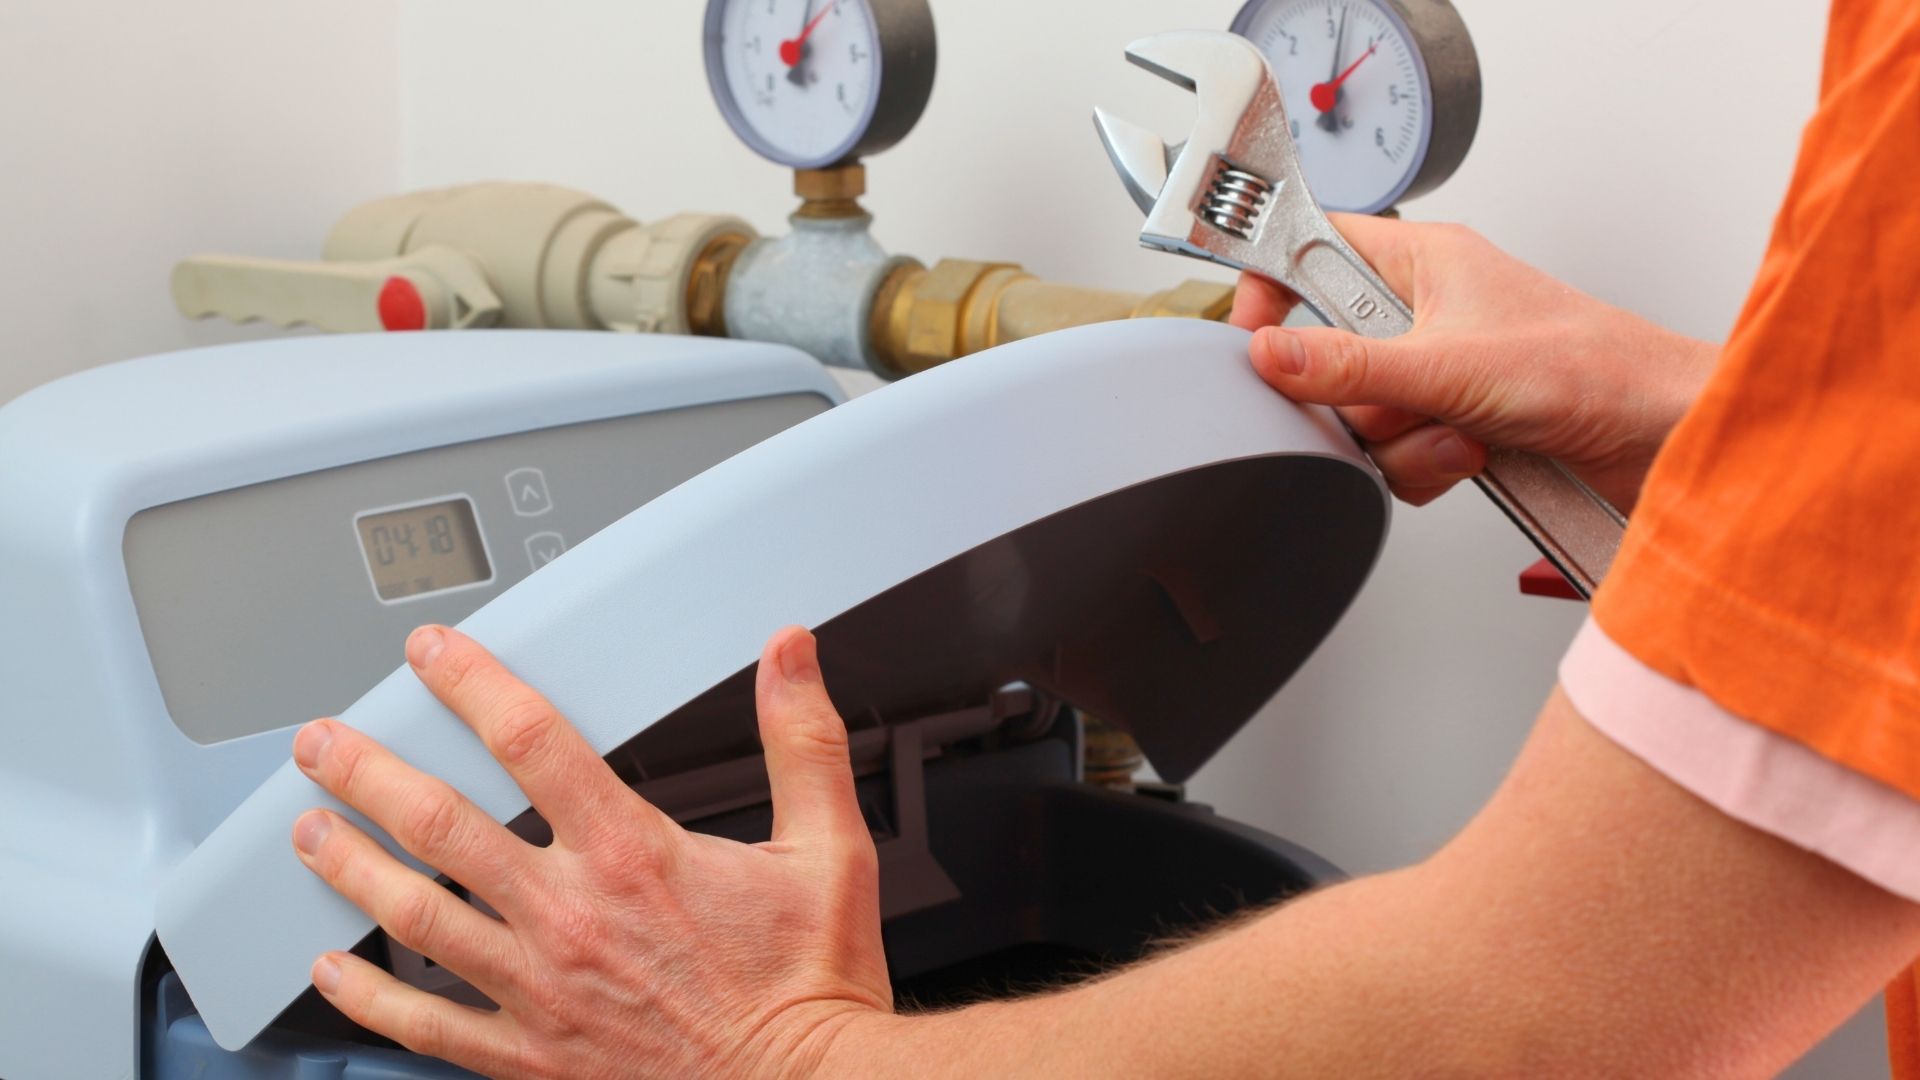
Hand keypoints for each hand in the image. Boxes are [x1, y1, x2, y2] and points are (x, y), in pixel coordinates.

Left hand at [288, 625, 887, 1078]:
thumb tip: (790, 656)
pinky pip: (427, 1025)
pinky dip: (369, 999)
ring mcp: (539, 989)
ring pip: (414, 916)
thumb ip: (802, 741)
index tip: (432, 655)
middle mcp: (570, 916)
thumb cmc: (810, 985)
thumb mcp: (828, 848)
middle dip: (368, 773)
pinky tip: (332, 972)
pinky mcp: (530, 1057)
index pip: (531, 743)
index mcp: (632, 856)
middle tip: (323, 744)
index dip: (472, 686)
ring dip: (350, 866)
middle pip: (440, 825)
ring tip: (307, 831)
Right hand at [1230, 215, 1717, 510]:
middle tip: (1396, 398)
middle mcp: (1427, 312)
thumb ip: (1349, 366)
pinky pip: (1394, 456)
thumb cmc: (1595, 368)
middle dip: (1360, 399)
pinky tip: (1472, 457)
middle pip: (1326, 356)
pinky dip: (1427, 468)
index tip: (1256, 335)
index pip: (1311, 250)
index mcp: (1424, 261)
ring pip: (1360, 417)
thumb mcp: (1450, 365)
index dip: (1273, 290)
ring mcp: (1440, 373)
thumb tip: (1270, 355)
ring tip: (1461, 433)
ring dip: (1405, 441)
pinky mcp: (1455, 426)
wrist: (1663, 437)